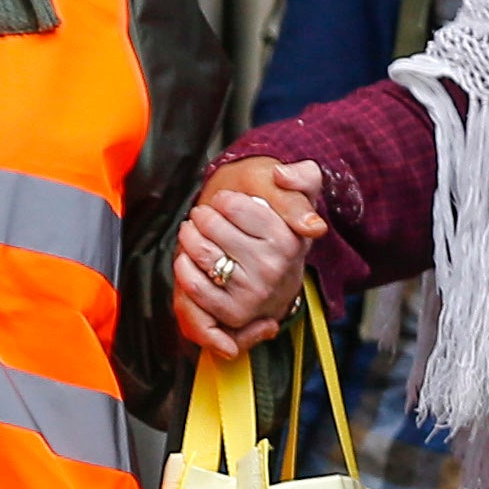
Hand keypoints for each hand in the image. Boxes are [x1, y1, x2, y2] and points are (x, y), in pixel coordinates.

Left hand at [176, 158, 327, 354]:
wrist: (280, 273)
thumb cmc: (280, 225)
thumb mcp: (300, 195)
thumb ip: (303, 176)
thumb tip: (281, 176)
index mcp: (289, 238)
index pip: (233, 206)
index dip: (222, 199)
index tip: (225, 202)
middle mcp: (274, 268)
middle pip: (212, 226)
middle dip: (202, 215)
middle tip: (205, 216)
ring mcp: (254, 293)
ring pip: (201, 252)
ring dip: (189, 236)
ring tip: (194, 231)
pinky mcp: (234, 313)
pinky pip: (194, 285)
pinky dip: (184, 266)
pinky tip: (190, 256)